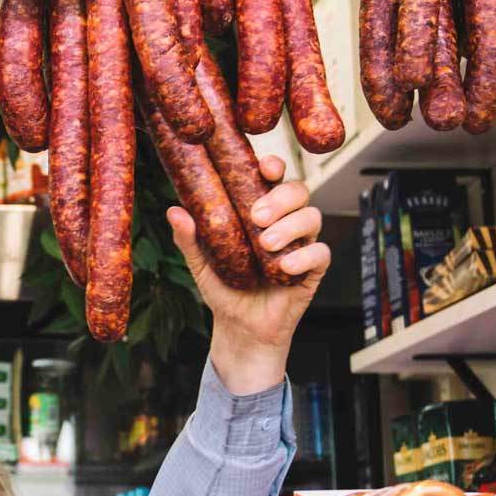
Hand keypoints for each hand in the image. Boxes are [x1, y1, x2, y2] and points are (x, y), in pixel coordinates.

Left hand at [168, 155, 329, 394]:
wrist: (240, 328)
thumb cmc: (224, 289)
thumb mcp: (201, 263)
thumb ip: (190, 238)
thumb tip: (174, 210)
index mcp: (261, 211)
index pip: (274, 179)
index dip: (274, 166)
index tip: (265, 167)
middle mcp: (285, 222)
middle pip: (299, 191)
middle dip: (280, 197)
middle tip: (256, 216)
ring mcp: (302, 244)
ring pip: (313, 216)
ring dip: (290, 225)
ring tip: (265, 244)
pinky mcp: (313, 270)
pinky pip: (321, 253)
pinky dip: (304, 256)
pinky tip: (284, 267)